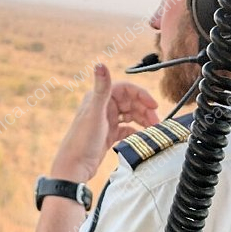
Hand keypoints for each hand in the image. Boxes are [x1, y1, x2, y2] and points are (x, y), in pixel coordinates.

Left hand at [51, 64, 159, 182]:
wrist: (74, 167)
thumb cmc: (82, 140)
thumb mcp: (95, 113)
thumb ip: (101, 89)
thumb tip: (100, 64)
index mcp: (98, 98)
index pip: (126, 89)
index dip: (141, 95)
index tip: (154, 105)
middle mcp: (102, 107)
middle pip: (130, 102)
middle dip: (145, 110)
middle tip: (156, 122)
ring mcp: (106, 122)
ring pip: (130, 115)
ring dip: (142, 120)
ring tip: (153, 129)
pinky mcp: (108, 135)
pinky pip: (126, 129)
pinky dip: (136, 131)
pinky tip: (142, 136)